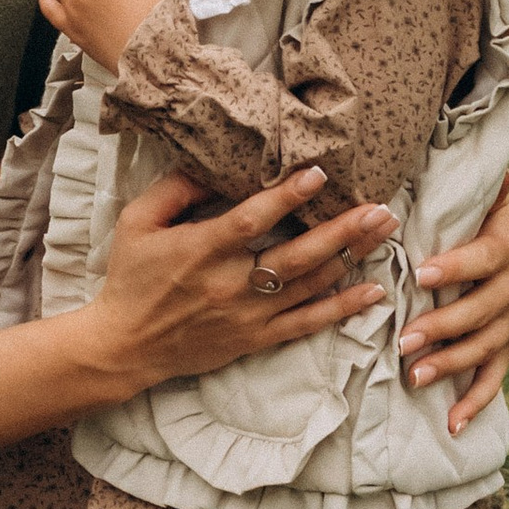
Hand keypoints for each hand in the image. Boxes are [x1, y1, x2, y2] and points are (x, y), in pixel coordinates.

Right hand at [0, 167, 389, 467]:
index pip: (251, 221)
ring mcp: (247, 316)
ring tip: (384, 233)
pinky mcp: (256, 339)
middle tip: (379, 207)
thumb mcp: (137, 222)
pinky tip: (372, 292)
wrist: (124, 346)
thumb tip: (212, 162)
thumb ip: (174, 189)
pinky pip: (306, 324)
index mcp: (200, 251)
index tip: (318, 174)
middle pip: (296, 256)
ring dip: (351, 259)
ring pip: (309, 286)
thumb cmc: (130, 277)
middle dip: (342, 230)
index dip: (287, 197)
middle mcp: (229, 285)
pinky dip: (341, 308)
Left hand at [397, 174, 508, 433]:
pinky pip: (495, 379)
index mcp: (506, 243)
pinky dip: (476, 404)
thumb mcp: (475, 196)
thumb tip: (491, 164)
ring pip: (486, 348)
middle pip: (484, 311)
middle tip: (406, 340)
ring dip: (452, 365)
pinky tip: (453, 426)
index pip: (484, 257)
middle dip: (444, 327)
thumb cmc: (473, 217)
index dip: (457, 267)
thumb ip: (471, 184)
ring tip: (415, 376)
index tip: (422, 275)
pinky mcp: (508, 347)